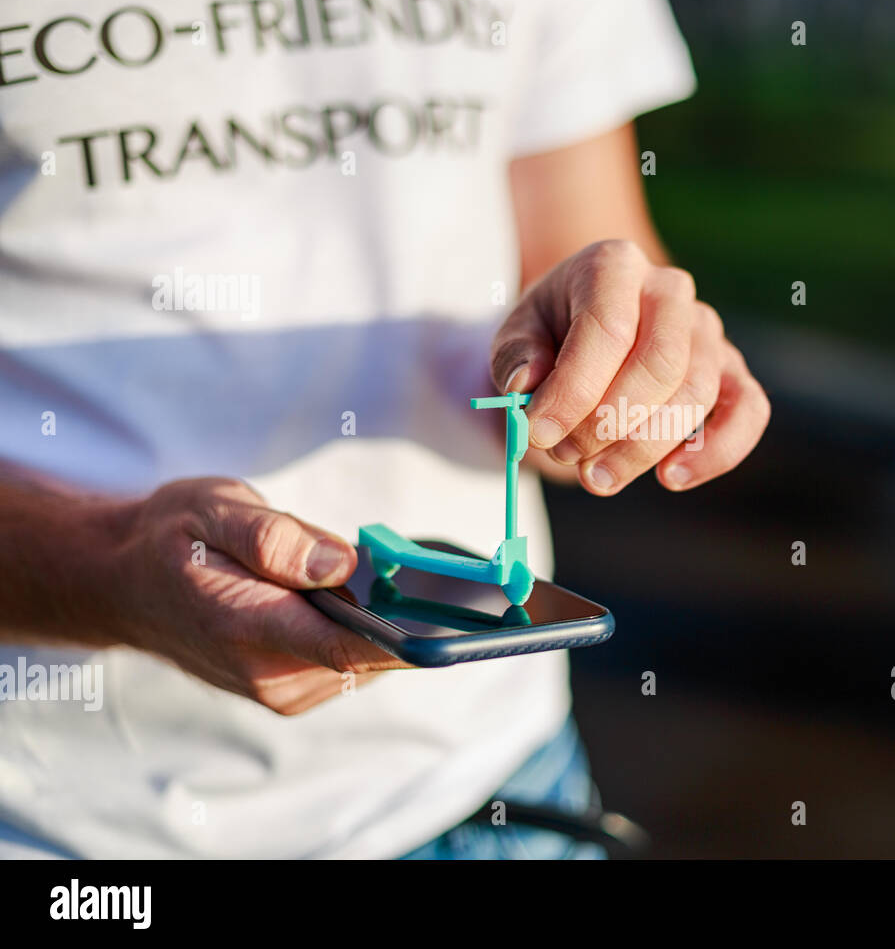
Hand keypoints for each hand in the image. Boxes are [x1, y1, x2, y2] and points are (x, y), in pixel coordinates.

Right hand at [105, 477, 407, 713]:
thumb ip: (276, 537)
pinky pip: (356, 661)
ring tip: (387, 575)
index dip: (412, 637)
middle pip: (374, 655)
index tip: (462, 616)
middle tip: (433, 570)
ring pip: (370, 660)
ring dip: (387, 621)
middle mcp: (271, 676)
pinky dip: (371, 630)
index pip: (349, 647)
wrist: (127, 582)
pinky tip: (368, 596)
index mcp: (249, 629)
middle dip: (407, 615)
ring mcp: (284, 690)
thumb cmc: (173, 540)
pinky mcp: (295, 689)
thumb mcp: (215, 509)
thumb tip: (340, 563)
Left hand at [489, 240, 769, 494]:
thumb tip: (527, 386)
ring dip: (642, 448)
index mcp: (615, 265)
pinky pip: (749, 409)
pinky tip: (672, 478)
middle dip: (608, 423)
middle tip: (566, 454)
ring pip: (696, 394)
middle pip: (660, 364)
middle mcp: (670, 290)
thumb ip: (515, 357)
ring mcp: (707, 330)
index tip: (538, 433)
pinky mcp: (731, 370)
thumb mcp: (516, 336)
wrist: (580, 334)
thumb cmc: (549, 336)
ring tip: (596, 476)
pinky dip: (718, 451)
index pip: (607, 328)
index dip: (573, 390)